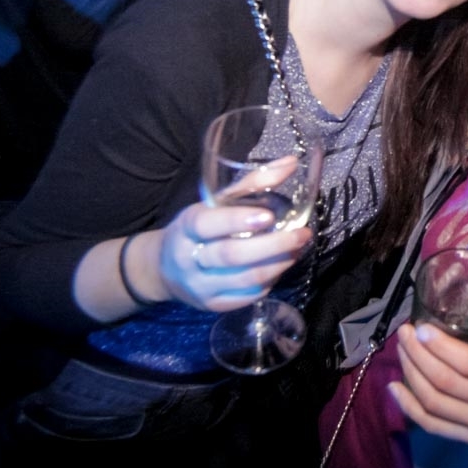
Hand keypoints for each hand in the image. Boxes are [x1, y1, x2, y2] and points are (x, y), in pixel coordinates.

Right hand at [158, 158, 311, 311]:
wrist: (165, 269)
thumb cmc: (198, 229)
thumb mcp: (215, 202)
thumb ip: (252, 183)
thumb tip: (291, 162)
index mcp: (187, 227)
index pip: (207, 224)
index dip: (236, 220)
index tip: (268, 216)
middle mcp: (190, 259)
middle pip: (232, 256)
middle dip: (273, 246)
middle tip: (302, 234)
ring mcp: (201, 286)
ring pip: (245, 279)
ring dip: (278, 264)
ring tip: (298, 249)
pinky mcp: (213, 305)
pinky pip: (248, 295)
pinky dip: (270, 281)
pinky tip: (281, 266)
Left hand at [390, 300, 467, 467]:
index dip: (440, 346)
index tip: (421, 327)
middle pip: (445, 381)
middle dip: (418, 355)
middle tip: (404, 333)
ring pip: (434, 402)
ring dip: (411, 375)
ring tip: (402, 351)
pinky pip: (433, 425)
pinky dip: (409, 407)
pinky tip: (395, 388)